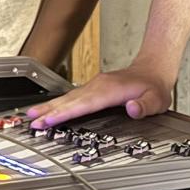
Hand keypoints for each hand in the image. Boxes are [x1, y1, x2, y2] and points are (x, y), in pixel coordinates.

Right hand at [26, 62, 174, 127]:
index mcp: (110, 90)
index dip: (65, 113)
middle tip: (32, 121)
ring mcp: (94, 85)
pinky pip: (72, 96)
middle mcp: (99, 85)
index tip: (49, 120)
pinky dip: (58, 103)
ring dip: (50, 106)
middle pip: (70, 100)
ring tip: (32, 115)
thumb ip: (145, 106)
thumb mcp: (156, 100)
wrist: (153, 68)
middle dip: (50, 110)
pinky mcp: (93, 87)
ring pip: (68, 97)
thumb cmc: (154, 86)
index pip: (83, 104)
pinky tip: (49, 109)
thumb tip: (132, 108)